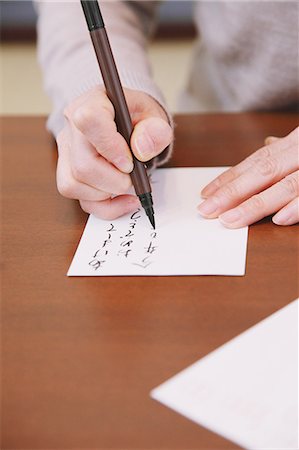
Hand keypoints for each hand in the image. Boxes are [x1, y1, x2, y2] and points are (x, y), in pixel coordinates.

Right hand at [56, 86, 172, 218]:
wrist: (128, 124)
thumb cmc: (138, 119)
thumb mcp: (154, 117)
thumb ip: (155, 130)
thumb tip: (141, 149)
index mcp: (93, 103)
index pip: (88, 121)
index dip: (110, 147)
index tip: (130, 162)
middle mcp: (72, 127)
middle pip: (83, 165)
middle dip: (114, 181)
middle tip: (134, 177)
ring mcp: (67, 152)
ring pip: (75, 185)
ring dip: (108, 194)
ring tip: (127, 183)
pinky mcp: (68, 173)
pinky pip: (79, 199)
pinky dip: (105, 207)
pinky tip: (123, 200)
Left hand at [198, 127, 298, 227]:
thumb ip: (287, 149)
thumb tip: (269, 142)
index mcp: (295, 144)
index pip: (256, 161)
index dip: (229, 178)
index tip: (206, 194)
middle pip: (263, 172)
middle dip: (232, 192)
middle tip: (206, 210)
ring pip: (285, 186)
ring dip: (255, 205)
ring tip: (230, 219)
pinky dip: (296, 208)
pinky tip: (277, 219)